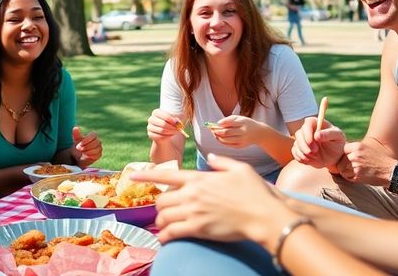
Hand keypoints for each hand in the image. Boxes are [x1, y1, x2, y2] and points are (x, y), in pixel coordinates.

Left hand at [71, 126, 101, 167]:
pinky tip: (86, 156)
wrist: (78, 157)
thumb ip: (76, 134)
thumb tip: (75, 128)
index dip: (87, 139)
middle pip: (96, 142)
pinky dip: (91, 156)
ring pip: (97, 149)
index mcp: (93, 135)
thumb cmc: (78, 146)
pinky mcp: (99, 154)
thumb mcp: (76, 140)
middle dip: (87, 146)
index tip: (80, 144)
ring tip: (82, 152)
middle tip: (79, 149)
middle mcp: (98, 141)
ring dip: (88, 151)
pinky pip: (97, 155)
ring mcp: (99, 148)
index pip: (94, 135)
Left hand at [130, 154, 301, 250]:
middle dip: (160, 206)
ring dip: (161, 222)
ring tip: (165, 226)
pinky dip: (165, 237)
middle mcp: (193, 194)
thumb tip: (210, 158)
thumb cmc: (255, 192)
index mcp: (200, 178)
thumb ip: (221, 162)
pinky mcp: (198, 229)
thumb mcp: (240, 168)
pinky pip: (172, 233)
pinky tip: (165, 239)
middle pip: (162, 200)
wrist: (264, 215)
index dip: (147, 175)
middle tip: (164, 211)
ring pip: (164, 216)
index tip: (132, 176)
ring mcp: (194, 211)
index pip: (166, 175)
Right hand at [146, 109, 182, 141]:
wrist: (164, 131)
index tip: (176, 123)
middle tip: (177, 129)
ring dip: (170, 132)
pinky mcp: (150, 134)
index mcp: (156, 112)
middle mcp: (151, 119)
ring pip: (161, 130)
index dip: (170, 119)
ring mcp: (149, 127)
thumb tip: (177, 123)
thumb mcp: (173, 120)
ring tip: (174, 132)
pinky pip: (159, 136)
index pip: (163, 115)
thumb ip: (176, 120)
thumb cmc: (169, 123)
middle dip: (172, 127)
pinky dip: (166, 136)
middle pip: (163, 123)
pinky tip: (169, 135)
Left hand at [208, 115, 265, 148]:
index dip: (220, 124)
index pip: (229, 123)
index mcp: (243, 122)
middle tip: (211, 130)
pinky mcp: (241, 146)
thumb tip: (217, 124)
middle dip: (217, 131)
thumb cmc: (246, 124)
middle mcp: (243, 132)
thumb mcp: (239, 118)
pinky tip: (219, 138)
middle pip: (227, 132)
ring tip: (215, 134)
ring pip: (226, 140)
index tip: (214, 124)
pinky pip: (229, 145)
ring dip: (218, 137)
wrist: (259, 133)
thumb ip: (228, 120)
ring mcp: (242, 140)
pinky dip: (222, 142)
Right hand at [291, 116, 345, 169]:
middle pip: (299, 134)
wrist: (334, 157)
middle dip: (305, 145)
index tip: (312, 142)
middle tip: (315, 152)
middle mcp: (307, 130)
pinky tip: (311, 160)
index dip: (307, 132)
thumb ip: (328, 134)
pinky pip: (294, 152)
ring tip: (316, 157)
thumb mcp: (337, 137)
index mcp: (317, 123)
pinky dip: (302, 158)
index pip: (308, 122)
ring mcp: (302, 139)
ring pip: (296, 144)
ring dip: (304, 153)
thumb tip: (317, 135)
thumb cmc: (337, 144)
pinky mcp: (299, 148)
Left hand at [337, 139, 395, 184]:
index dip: (346, 155)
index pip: (344, 149)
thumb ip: (356, 149)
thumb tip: (343, 151)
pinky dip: (351, 178)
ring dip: (346, 173)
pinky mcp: (357, 175)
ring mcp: (356, 165)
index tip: (349, 159)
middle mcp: (355, 155)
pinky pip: (347, 177)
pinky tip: (358, 177)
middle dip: (344, 165)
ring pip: (342, 170)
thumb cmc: (380, 160)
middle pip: (341, 160)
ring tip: (355, 173)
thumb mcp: (368, 148)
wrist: (392, 171)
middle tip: (350, 168)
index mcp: (358, 146)